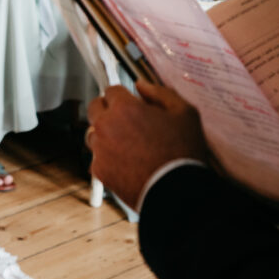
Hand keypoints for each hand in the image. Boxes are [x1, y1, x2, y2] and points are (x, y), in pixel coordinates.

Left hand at [86, 83, 208, 209]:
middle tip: (125, 121)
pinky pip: (97, 158)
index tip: (130, 103)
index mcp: (124, 108)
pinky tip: (126, 162)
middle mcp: (106, 126)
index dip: (123, 96)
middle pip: (95, 108)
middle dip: (108, 110)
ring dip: (106, 135)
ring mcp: (100, 149)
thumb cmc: (182, 154)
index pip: (111, 90)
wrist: (177, 192)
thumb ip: (160, 93)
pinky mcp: (99, 170)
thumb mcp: (184, 113)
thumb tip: (142, 86)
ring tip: (128, 145)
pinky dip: (107, 158)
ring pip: (94, 134)